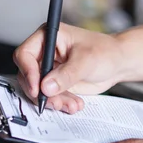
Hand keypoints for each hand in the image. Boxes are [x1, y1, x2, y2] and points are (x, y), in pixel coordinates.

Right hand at [13, 23, 128, 113]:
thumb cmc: (105, 51)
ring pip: (38, 90)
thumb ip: (66, 74)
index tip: (37, 88)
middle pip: (28, 76)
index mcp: (48, 37)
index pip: (25, 54)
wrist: (118, 64)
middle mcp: (45, 53)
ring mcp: (49, 70)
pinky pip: (49, 97)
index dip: (28, 72)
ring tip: (70, 104)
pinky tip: (74, 104)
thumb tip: (46, 86)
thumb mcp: (86, 61)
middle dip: (41, 92)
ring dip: (52, 101)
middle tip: (54, 101)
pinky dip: (60, 104)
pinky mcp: (55, 84)